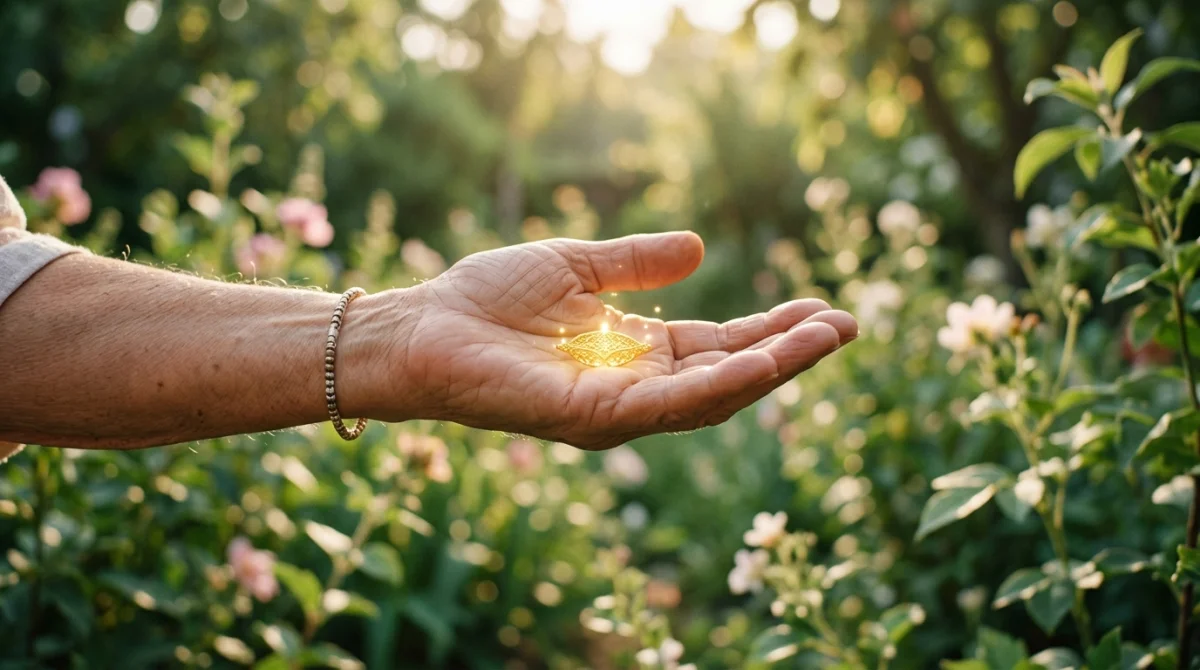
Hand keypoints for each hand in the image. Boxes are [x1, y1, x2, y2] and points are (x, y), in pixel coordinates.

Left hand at [362, 232, 856, 449]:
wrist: (422, 326)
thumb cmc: (486, 298)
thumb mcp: (576, 266)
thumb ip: (635, 263)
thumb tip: (700, 247)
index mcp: (635, 353)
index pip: (719, 347)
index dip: (771, 331)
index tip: (822, 309)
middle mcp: (636, 389)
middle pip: (729, 376)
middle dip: (789, 354)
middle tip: (847, 325)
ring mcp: (618, 410)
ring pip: (712, 396)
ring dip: (771, 369)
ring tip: (825, 337)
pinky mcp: (593, 418)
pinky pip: (669, 405)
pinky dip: (720, 385)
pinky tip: (764, 362)